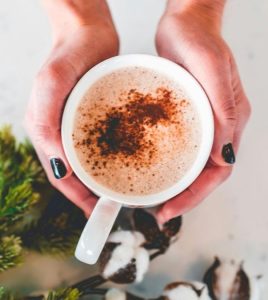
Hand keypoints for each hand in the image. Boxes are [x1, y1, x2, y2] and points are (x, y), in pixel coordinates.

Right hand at [24, 0, 118, 215]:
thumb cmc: (67, 55)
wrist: (89, 35)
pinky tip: (130, 168)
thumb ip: (46, 120)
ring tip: (123, 196)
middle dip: (93, 197)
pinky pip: (105, 148)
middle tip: (115, 210)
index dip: (78, 198)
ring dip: (104, 183)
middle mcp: (63, 136)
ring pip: (91, 166)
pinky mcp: (96, 122)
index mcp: (48, 133)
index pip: (62, 176)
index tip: (98, 213)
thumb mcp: (51, 83)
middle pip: (77, 176)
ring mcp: (80, 130)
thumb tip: (58, 162)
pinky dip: (114, 163)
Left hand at [156, 0, 250, 221]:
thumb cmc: (200, 42)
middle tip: (159, 212)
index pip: (217, 172)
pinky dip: (167, 165)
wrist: (185, 24)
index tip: (171, 209)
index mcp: (230, 122)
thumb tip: (225, 156)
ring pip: (191, 165)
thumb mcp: (213, 72)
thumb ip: (224, 113)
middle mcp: (217, 128)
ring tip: (154, 200)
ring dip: (175, 185)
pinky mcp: (185, 117)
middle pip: (203, 174)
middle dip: (183, 197)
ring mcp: (201, 123)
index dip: (195, 194)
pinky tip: (150, 170)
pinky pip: (179, 149)